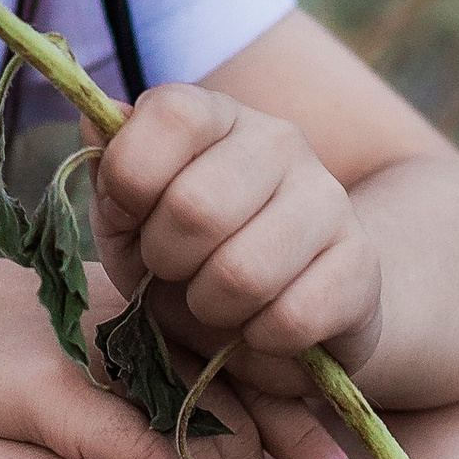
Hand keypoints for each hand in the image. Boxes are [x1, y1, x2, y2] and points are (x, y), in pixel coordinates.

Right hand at [0, 259, 268, 458]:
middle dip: (289, 457)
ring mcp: (90, 356)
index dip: (296, 413)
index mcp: (132, 308)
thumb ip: (127, 393)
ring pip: (202, 430)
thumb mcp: (60, 367)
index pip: (241, 353)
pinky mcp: (52, 392)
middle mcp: (121, 323)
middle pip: (238, 391)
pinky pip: (142, 453)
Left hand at [89, 85, 384, 458]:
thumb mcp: (129, 218)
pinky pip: (293, 317)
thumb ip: (110, 170)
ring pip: (244, 271)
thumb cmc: (186, 258)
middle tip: (173, 273)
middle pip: (196, 206)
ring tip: (213, 304)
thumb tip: (98, 119)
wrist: (280, 309)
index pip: (168, 116)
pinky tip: (260, 329)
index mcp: (214, 115)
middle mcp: (279, 140)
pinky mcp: (360, 265)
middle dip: (166, 260)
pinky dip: (260, 343)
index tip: (131, 216)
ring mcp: (329, 198)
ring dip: (211, 309)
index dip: (131, 180)